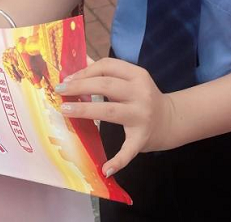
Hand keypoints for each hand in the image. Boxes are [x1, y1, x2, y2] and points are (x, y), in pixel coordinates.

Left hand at [55, 58, 176, 176]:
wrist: (170, 120)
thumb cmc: (144, 98)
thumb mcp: (131, 80)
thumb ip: (108, 72)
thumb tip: (82, 61)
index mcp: (138, 75)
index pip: (108, 66)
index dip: (86, 71)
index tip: (68, 78)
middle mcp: (141, 93)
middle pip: (106, 86)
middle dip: (80, 86)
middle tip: (60, 91)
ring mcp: (142, 116)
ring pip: (110, 111)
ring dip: (85, 110)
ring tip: (65, 110)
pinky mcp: (142, 138)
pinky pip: (128, 151)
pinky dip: (117, 161)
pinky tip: (104, 169)